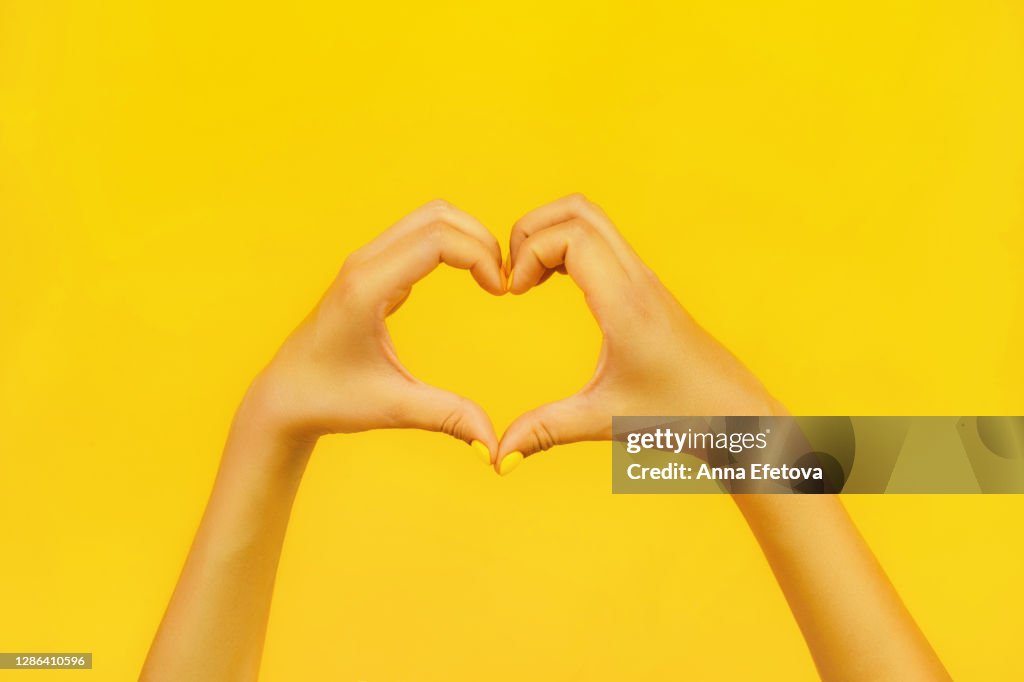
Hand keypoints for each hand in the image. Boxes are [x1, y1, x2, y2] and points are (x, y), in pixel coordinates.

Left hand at [244, 199, 504, 460]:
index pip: (437, 240)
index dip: (480, 256)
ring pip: (428, 219)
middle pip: (437, 216)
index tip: (502, 292)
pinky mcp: (371, 271)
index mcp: (367, 288)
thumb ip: (448, 418)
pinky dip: (452, 246)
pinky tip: (470, 280)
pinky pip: (418, 237)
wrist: (284, 397)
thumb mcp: (393, 408)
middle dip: (481, 239)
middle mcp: (365, 264)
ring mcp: (366, 263)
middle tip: (503, 282)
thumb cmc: (330, 400)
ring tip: (492, 279)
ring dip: (467, 238)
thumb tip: (495, 446)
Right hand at [497, 194, 782, 470]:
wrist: (736, 416)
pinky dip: (566, 246)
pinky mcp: (645, 287)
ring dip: (549, 234)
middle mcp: (636, 279)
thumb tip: (497, 458)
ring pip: (591, 219)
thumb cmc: (681, 416)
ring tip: (527, 280)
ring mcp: (643, 278)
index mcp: (625, 304)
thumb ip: (545, 432)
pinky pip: (601, 241)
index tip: (511, 292)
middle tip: (512, 276)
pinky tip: (552, 286)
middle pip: (577, 210)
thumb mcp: (605, 421)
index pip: (571, 236)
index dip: (529, 251)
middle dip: (530, 229)